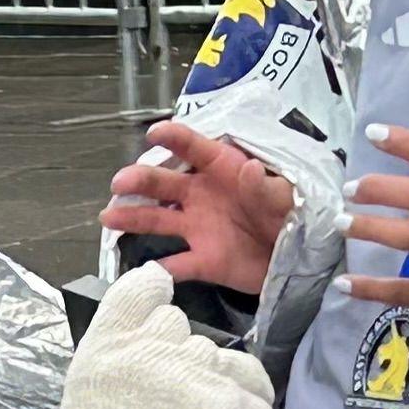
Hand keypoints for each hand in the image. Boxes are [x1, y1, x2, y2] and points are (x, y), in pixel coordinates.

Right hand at [51, 272, 278, 408]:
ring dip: (213, 382)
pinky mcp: (229, 402)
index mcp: (115, 337)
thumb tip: (150, 296)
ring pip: (220, 358)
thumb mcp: (86, 382)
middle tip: (164, 395)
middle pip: (181, 326)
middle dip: (176, 354)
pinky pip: (252, 396)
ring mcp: (197, 370)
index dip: (154, 295)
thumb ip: (115, 337)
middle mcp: (158, 342)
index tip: (153, 316)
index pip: (145, 285)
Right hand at [98, 121, 296, 299]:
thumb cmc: (292, 212)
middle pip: (164, 182)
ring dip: (133, 218)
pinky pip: (176, 266)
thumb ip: (265, 186)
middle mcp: (202, 195)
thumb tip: (249, 170)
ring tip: (109, 218)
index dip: (174, 138)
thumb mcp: (286, 195)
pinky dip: (158, 271)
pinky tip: (139, 274)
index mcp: (222, 168)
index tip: (153, 134)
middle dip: (141, 180)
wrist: (299, 255)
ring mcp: (199, 228)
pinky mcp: (204, 261)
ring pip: (159, 220)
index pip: (194, 147)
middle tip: (120, 183)